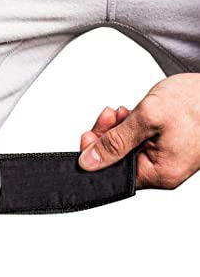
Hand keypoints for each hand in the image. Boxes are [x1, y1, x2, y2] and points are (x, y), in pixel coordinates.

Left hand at [78, 73, 199, 188]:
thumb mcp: (149, 117)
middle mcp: (161, 171)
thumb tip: (89, 161)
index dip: (95, 156)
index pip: (113, 174)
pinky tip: (129, 114)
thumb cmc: (198, 102)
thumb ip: (115, 140)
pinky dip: (128, 127)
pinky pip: (138, 141)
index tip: (88, 136)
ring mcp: (164, 159)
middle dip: (106, 137)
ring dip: (116, 129)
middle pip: (117, 161)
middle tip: (106, 117)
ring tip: (120, 112)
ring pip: (125, 149)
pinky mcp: (165, 146)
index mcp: (158, 173)